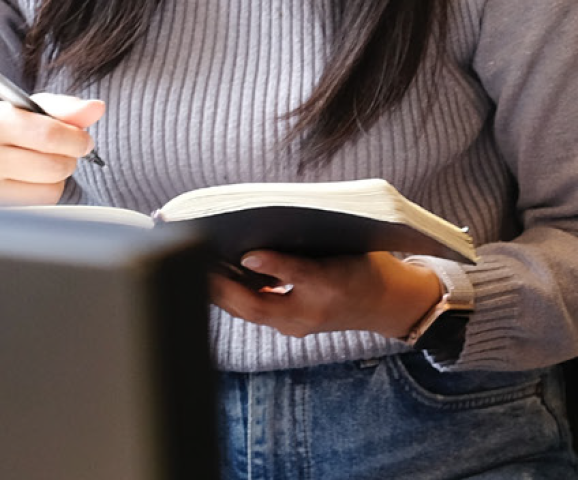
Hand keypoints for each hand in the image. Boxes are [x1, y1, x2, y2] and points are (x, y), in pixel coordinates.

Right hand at [0, 94, 104, 204]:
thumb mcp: (21, 111)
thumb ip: (62, 107)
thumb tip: (96, 108)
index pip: (50, 134)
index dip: (77, 139)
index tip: (83, 140)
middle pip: (55, 165)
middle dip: (69, 159)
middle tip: (62, 153)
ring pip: (51, 189)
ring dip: (56, 179)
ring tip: (39, 168)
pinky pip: (40, 206)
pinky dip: (43, 194)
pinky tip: (27, 184)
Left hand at [208, 252, 443, 340]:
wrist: (386, 303)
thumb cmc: (365, 272)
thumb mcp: (339, 258)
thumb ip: (295, 260)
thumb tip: (251, 256)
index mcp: (320, 296)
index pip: (283, 282)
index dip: (260, 268)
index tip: (236, 253)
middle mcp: (302, 317)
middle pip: (250, 307)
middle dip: (219, 287)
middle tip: (192, 260)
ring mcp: (294, 324)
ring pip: (248, 310)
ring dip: (222, 292)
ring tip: (198, 265)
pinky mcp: (289, 322)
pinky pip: (256, 310)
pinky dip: (236, 295)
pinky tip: (223, 276)